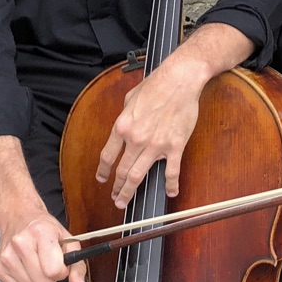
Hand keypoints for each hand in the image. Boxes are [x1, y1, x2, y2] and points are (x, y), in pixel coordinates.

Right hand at [0, 135, 87, 281]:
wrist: (16, 214)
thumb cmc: (46, 227)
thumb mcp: (68, 237)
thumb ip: (78, 262)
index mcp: (42, 233)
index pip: (55, 270)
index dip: (62, 270)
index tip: (61, 262)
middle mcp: (21, 243)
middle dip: (50, 276)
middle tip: (48, 261)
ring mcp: (5, 255)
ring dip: (37, 280)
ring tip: (36, 263)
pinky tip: (24, 267)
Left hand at [95, 25, 251, 207]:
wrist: (179, 80)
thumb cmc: (156, 84)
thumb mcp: (130, 98)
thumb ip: (124, 115)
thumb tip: (125, 126)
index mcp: (122, 126)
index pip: (108, 156)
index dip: (102, 171)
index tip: (101, 179)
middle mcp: (136, 139)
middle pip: (122, 171)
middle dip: (116, 188)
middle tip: (115, 198)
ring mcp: (155, 145)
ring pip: (139, 176)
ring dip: (130, 191)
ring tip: (126, 201)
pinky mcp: (174, 146)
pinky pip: (171, 171)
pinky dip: (171, 185)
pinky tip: (170, 192)